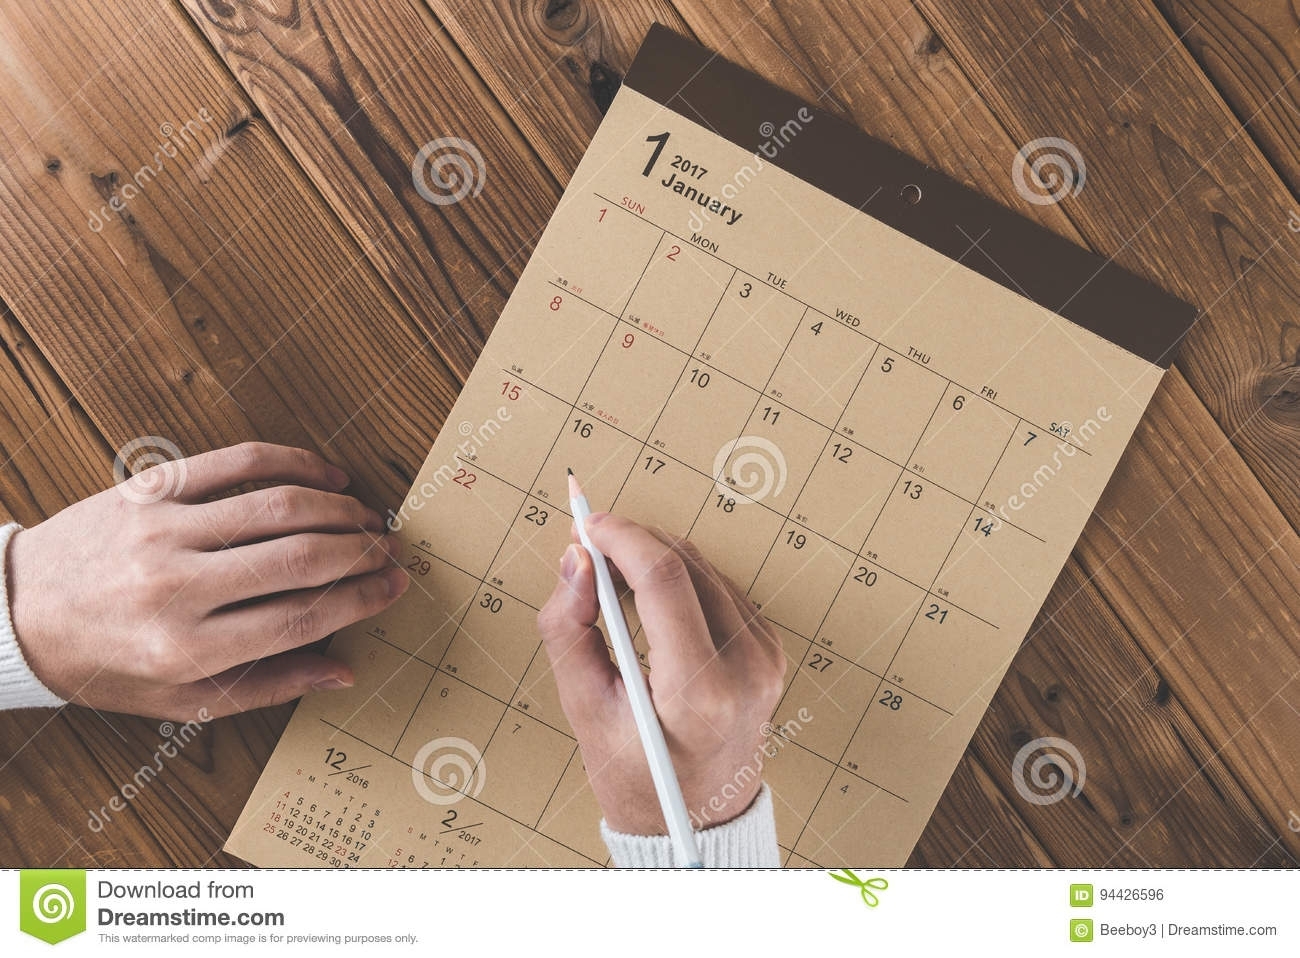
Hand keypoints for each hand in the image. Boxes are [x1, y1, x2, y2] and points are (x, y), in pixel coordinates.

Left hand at [7, 442, 408, 719]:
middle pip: (300, 558)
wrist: (16, 613)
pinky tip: (325, 474)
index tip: (395, 585)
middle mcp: (176, 588)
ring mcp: (162, 530)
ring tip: (367, 516)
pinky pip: (237, 462)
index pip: (301, 617)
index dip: (361, 598)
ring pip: (278, 506)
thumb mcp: (180, 701)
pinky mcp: (151, 489)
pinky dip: (293, 462)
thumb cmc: (104, 663)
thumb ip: (267, 686)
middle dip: (362, 551)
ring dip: (338, 508)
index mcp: (187, 649)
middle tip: (390, 548)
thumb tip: (343, 669)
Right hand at [537, 513, 785, 833]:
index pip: (664, 579)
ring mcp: (766, 656)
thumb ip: (569, 627)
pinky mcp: (770, 648)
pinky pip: (721, 588)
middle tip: (588, 546)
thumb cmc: (636, 773)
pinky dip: (680, 580)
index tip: (586, 526)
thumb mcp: (583, 708)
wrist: (698, 816)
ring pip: (704, 567)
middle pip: (685, 563)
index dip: (620, 538)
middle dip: (632, 542)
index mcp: (700, 691)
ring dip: (654, 558)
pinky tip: (650, 600)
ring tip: (612, 577)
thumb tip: (576, 559)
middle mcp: (746, 667)